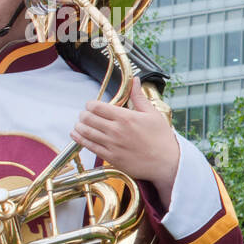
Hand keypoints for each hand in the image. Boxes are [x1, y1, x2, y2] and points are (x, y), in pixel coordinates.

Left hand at [71, 78, 180, 205]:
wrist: (167, 162)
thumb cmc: (162, 139)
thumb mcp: (153, 114)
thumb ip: (139, 97)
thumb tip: (135, 80)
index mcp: (125, 117)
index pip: (96, 106)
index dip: (91, 104)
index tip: (92, 105)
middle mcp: (116, 130)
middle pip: (88, 118)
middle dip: (84, 114)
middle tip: (85, 114)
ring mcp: (112, 144)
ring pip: (86, 132)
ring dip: (79, 126)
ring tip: (80, 124)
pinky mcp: (111, 157)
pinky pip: (89, 146)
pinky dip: (79, 139)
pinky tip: (76, 135)